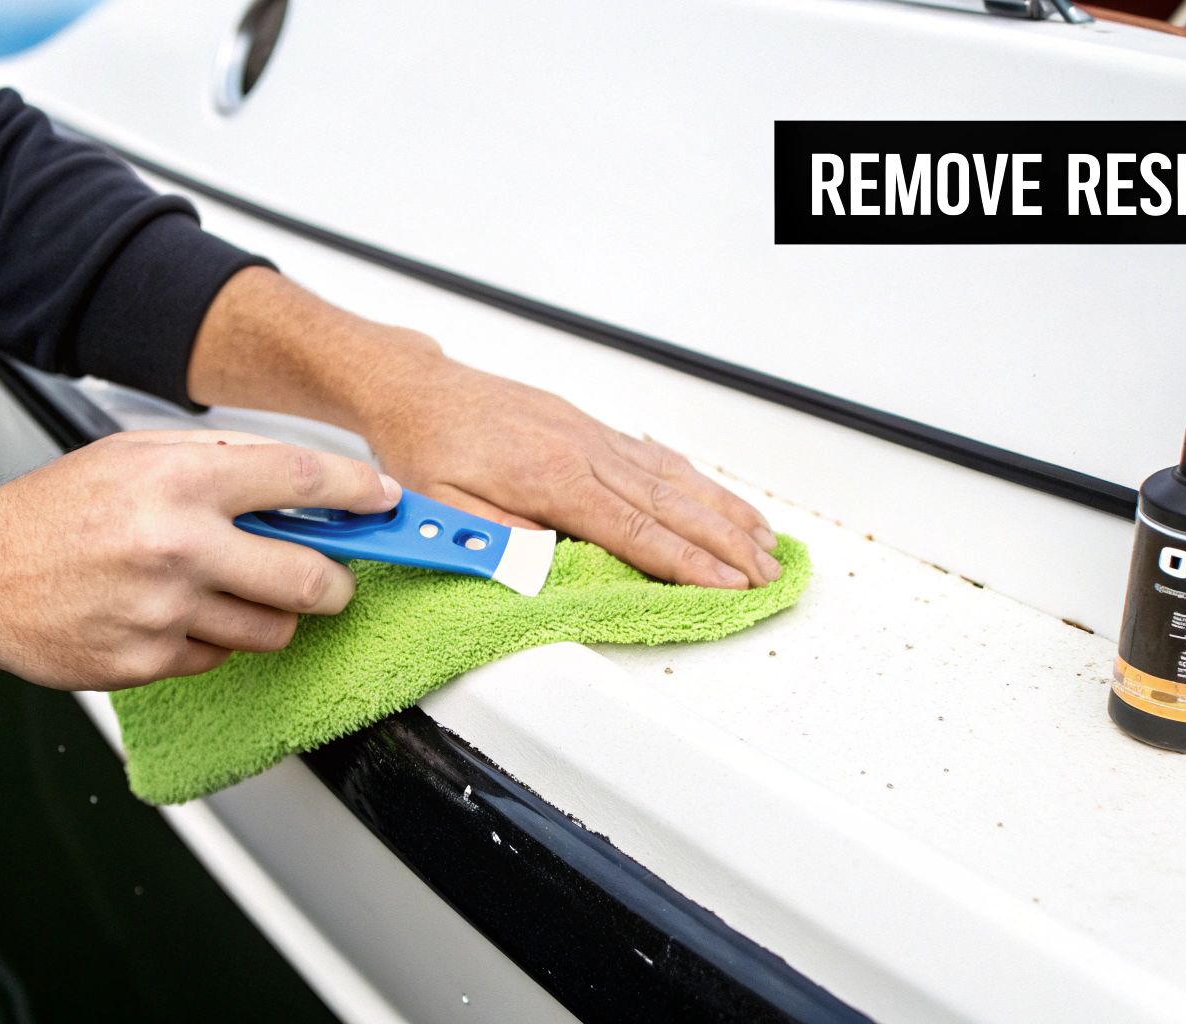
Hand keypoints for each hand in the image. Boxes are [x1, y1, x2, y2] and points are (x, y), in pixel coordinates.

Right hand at [0, 430, 398, 689]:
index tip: (385, 501)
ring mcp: (164, 611)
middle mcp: (177, 545)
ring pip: (274, 629)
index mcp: (178, 479)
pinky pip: (221, 657)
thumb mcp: (133, 454)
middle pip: (311, 578)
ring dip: (271, 613)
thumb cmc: (53, 512)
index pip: (303, 478)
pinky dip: (213, 639)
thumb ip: (220, 461)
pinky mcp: (148, 662)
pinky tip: (174, 614)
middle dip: (337, 581)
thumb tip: (303, 481)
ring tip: (228, 589)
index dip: (359, 491)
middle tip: (334, 576)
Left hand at [189, 269, 777, 588]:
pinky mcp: (591, 427)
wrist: (418, 389)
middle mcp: (582, 452)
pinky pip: (657, 458)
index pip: (633, 531)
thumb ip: (502, 538)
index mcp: (550, 479)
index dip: (686, 563)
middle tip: (767, 573)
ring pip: (673, 478)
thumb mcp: (445, 508)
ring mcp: (592, 436)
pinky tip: (719, 499)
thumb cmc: (428, 449)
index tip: (727, 586)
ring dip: (724, 512)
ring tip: (766, 541)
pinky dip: (698, 481)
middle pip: (670, 505)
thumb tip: (551, 565)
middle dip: (725, 543)